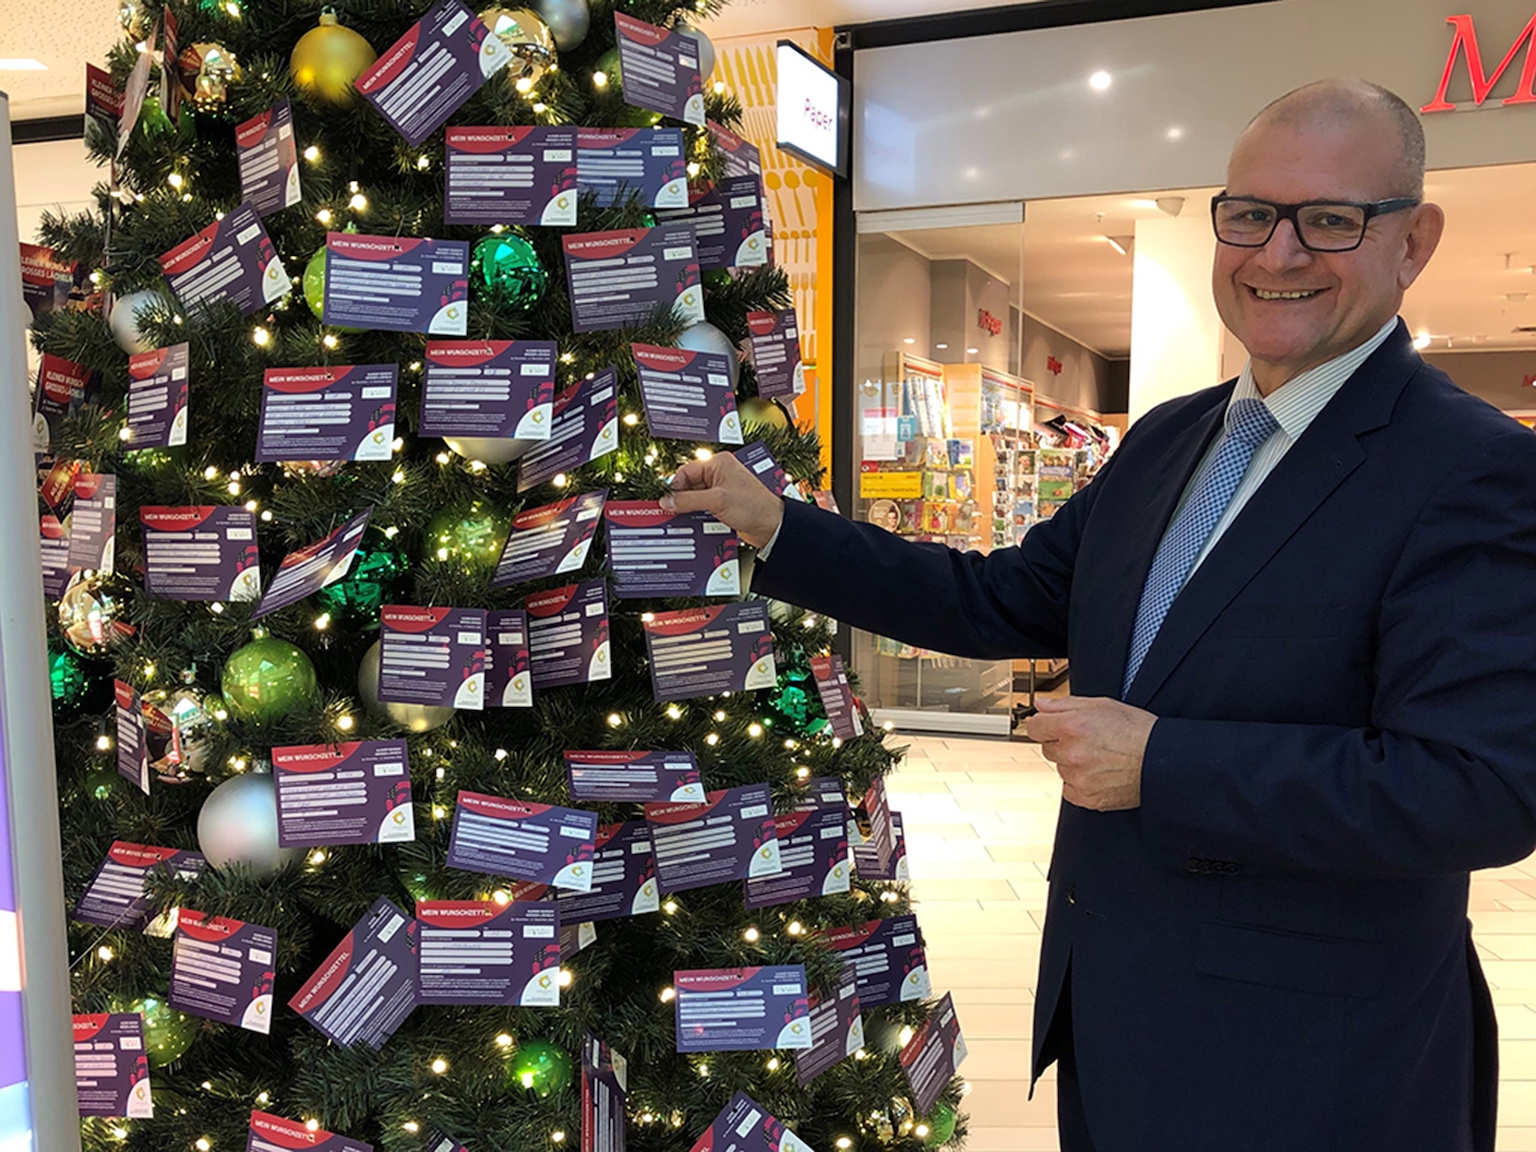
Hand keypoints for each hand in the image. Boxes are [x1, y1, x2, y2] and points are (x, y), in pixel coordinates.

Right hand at [661, 453, 784, 547]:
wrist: (772, 526)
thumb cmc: (754, 507)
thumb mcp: (717, 501)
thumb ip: (689, 500)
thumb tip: (667, 501)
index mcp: (719, 464)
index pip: (686, 471)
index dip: (674, 486)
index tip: (665, 500)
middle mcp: (720, 474)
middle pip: (689, 484)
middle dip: (680, 499)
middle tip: (668, 511)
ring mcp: (722, 489)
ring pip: (695, 497)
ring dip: (688, 509)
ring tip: (679, 519)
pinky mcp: (723, 504)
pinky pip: (703, 507)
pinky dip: (696, 515)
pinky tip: (691, 523)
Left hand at [1026, 696, 1156, 810]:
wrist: (1160, 759)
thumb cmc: (1137, 730)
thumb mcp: (1101, 705)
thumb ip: (1064, 704)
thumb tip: (1041, 705)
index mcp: (1071, 727)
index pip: (1034, 728)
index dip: (1045, 725)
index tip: (1052, 727)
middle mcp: (1071, 753)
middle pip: (1047, 749)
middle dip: (1062, 744)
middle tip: (1087, 741)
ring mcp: (1078, 777)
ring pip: (1060, 769)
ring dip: (1072, 764)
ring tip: (1099, 757)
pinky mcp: (1087, 798)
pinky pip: (1070, 790)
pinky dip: (1081, 783)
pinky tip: (1100, 773)